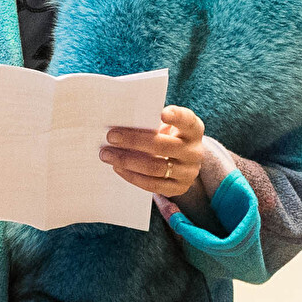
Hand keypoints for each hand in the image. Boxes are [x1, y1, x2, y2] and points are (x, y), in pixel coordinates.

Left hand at [103, 104, 218, 205]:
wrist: (183, 162)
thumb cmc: (169, 137)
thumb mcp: (168, 127)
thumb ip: (152, 123)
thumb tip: (120, 125)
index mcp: (193, 130)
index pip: (187, 120)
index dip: (176, 116)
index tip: (162, 113)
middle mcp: (194, 151)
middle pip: (163, 146)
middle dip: (134, 141)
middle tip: (111, 136)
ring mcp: (189, 172)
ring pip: (155, 168)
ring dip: (127, 161)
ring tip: (107, 154)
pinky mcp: (179, 188)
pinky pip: (152, 185)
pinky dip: (132, 176)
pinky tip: (117, 167)